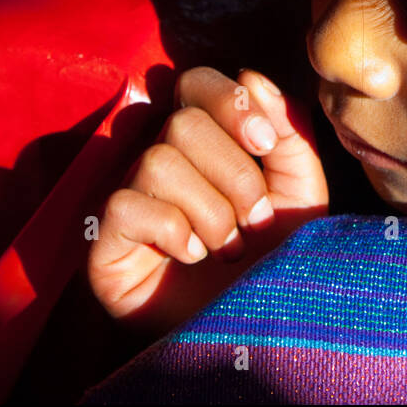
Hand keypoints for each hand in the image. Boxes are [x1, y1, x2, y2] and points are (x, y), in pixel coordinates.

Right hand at [88, 67, 327, 332]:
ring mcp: (130, 200)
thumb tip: (251, 77)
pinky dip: (172, 230)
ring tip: (227, 248)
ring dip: (210, 212)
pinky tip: (192, 257)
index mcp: (207, 143)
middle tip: (255, 221)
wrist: (258, 329)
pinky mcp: (104, 242)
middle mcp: (162, 162)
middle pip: (183, 123)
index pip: (196, 83)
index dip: (229, 104)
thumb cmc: (278, 261)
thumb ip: (288, 133)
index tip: (264, 144)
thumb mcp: (302, 193)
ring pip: (159, 162)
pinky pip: (126, 204)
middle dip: (234, 175)